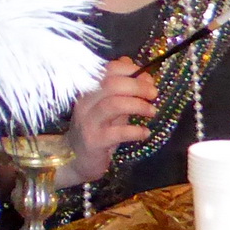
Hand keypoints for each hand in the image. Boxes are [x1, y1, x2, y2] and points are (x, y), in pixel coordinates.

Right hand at [61, 55, 157, 185]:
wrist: (75, 159)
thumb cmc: (96, 131)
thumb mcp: (110, 108)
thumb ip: (125, 92)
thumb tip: (144, 75)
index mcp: (89, 91)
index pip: (108, 70)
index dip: (130, 70)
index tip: (147, 78)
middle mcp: (85, 103)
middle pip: (111, 84)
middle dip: (137, 86)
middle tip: (154, 94)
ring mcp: (88, 122)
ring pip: (113, 105)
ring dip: (138, 106)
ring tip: (152, 112)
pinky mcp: (95, 141)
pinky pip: (118, 132)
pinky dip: (136, 130)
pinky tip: (145, 133)